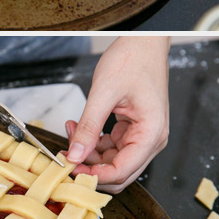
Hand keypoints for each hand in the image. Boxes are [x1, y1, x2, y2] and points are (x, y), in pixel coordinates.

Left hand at [65, 36, 169, 191]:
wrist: (143, 43)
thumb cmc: (133, 59)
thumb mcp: (104, 93)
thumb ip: (89, 127)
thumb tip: (75, 154)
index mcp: (151, 133)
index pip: (122, 171)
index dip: (95, 175)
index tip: (72, 168)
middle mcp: (151, 139)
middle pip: (119, 173)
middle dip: (91, 167)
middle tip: (67, 157)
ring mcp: (142, 136)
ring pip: (112, 162)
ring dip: (89, 154)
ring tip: (70, 132)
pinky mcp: (132, 130)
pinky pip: (111, 148)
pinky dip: (93, 142)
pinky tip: (78, 127)